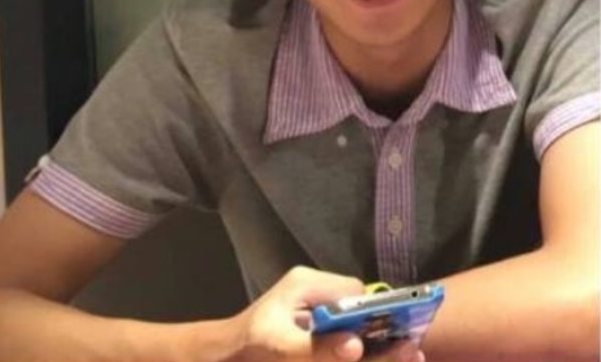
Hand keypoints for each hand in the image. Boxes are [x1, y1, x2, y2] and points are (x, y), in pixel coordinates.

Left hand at [224, 266, 424, 361]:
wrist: (228, 353)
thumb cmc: (250, 347)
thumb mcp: (281, 349)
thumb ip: (319, 349)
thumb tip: (357, 347)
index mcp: (306, 283)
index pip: (352, 290)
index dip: (375, 310)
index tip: (399, 329)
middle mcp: (313, 289)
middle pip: (357, 303)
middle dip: (381, 324)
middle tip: (410, 347)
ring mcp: (314, 304)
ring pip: (353, 316)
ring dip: (372, 336)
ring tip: (405, 353)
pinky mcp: (313, 322)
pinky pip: (342, 328)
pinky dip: (356, 343)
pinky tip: (376, 352)